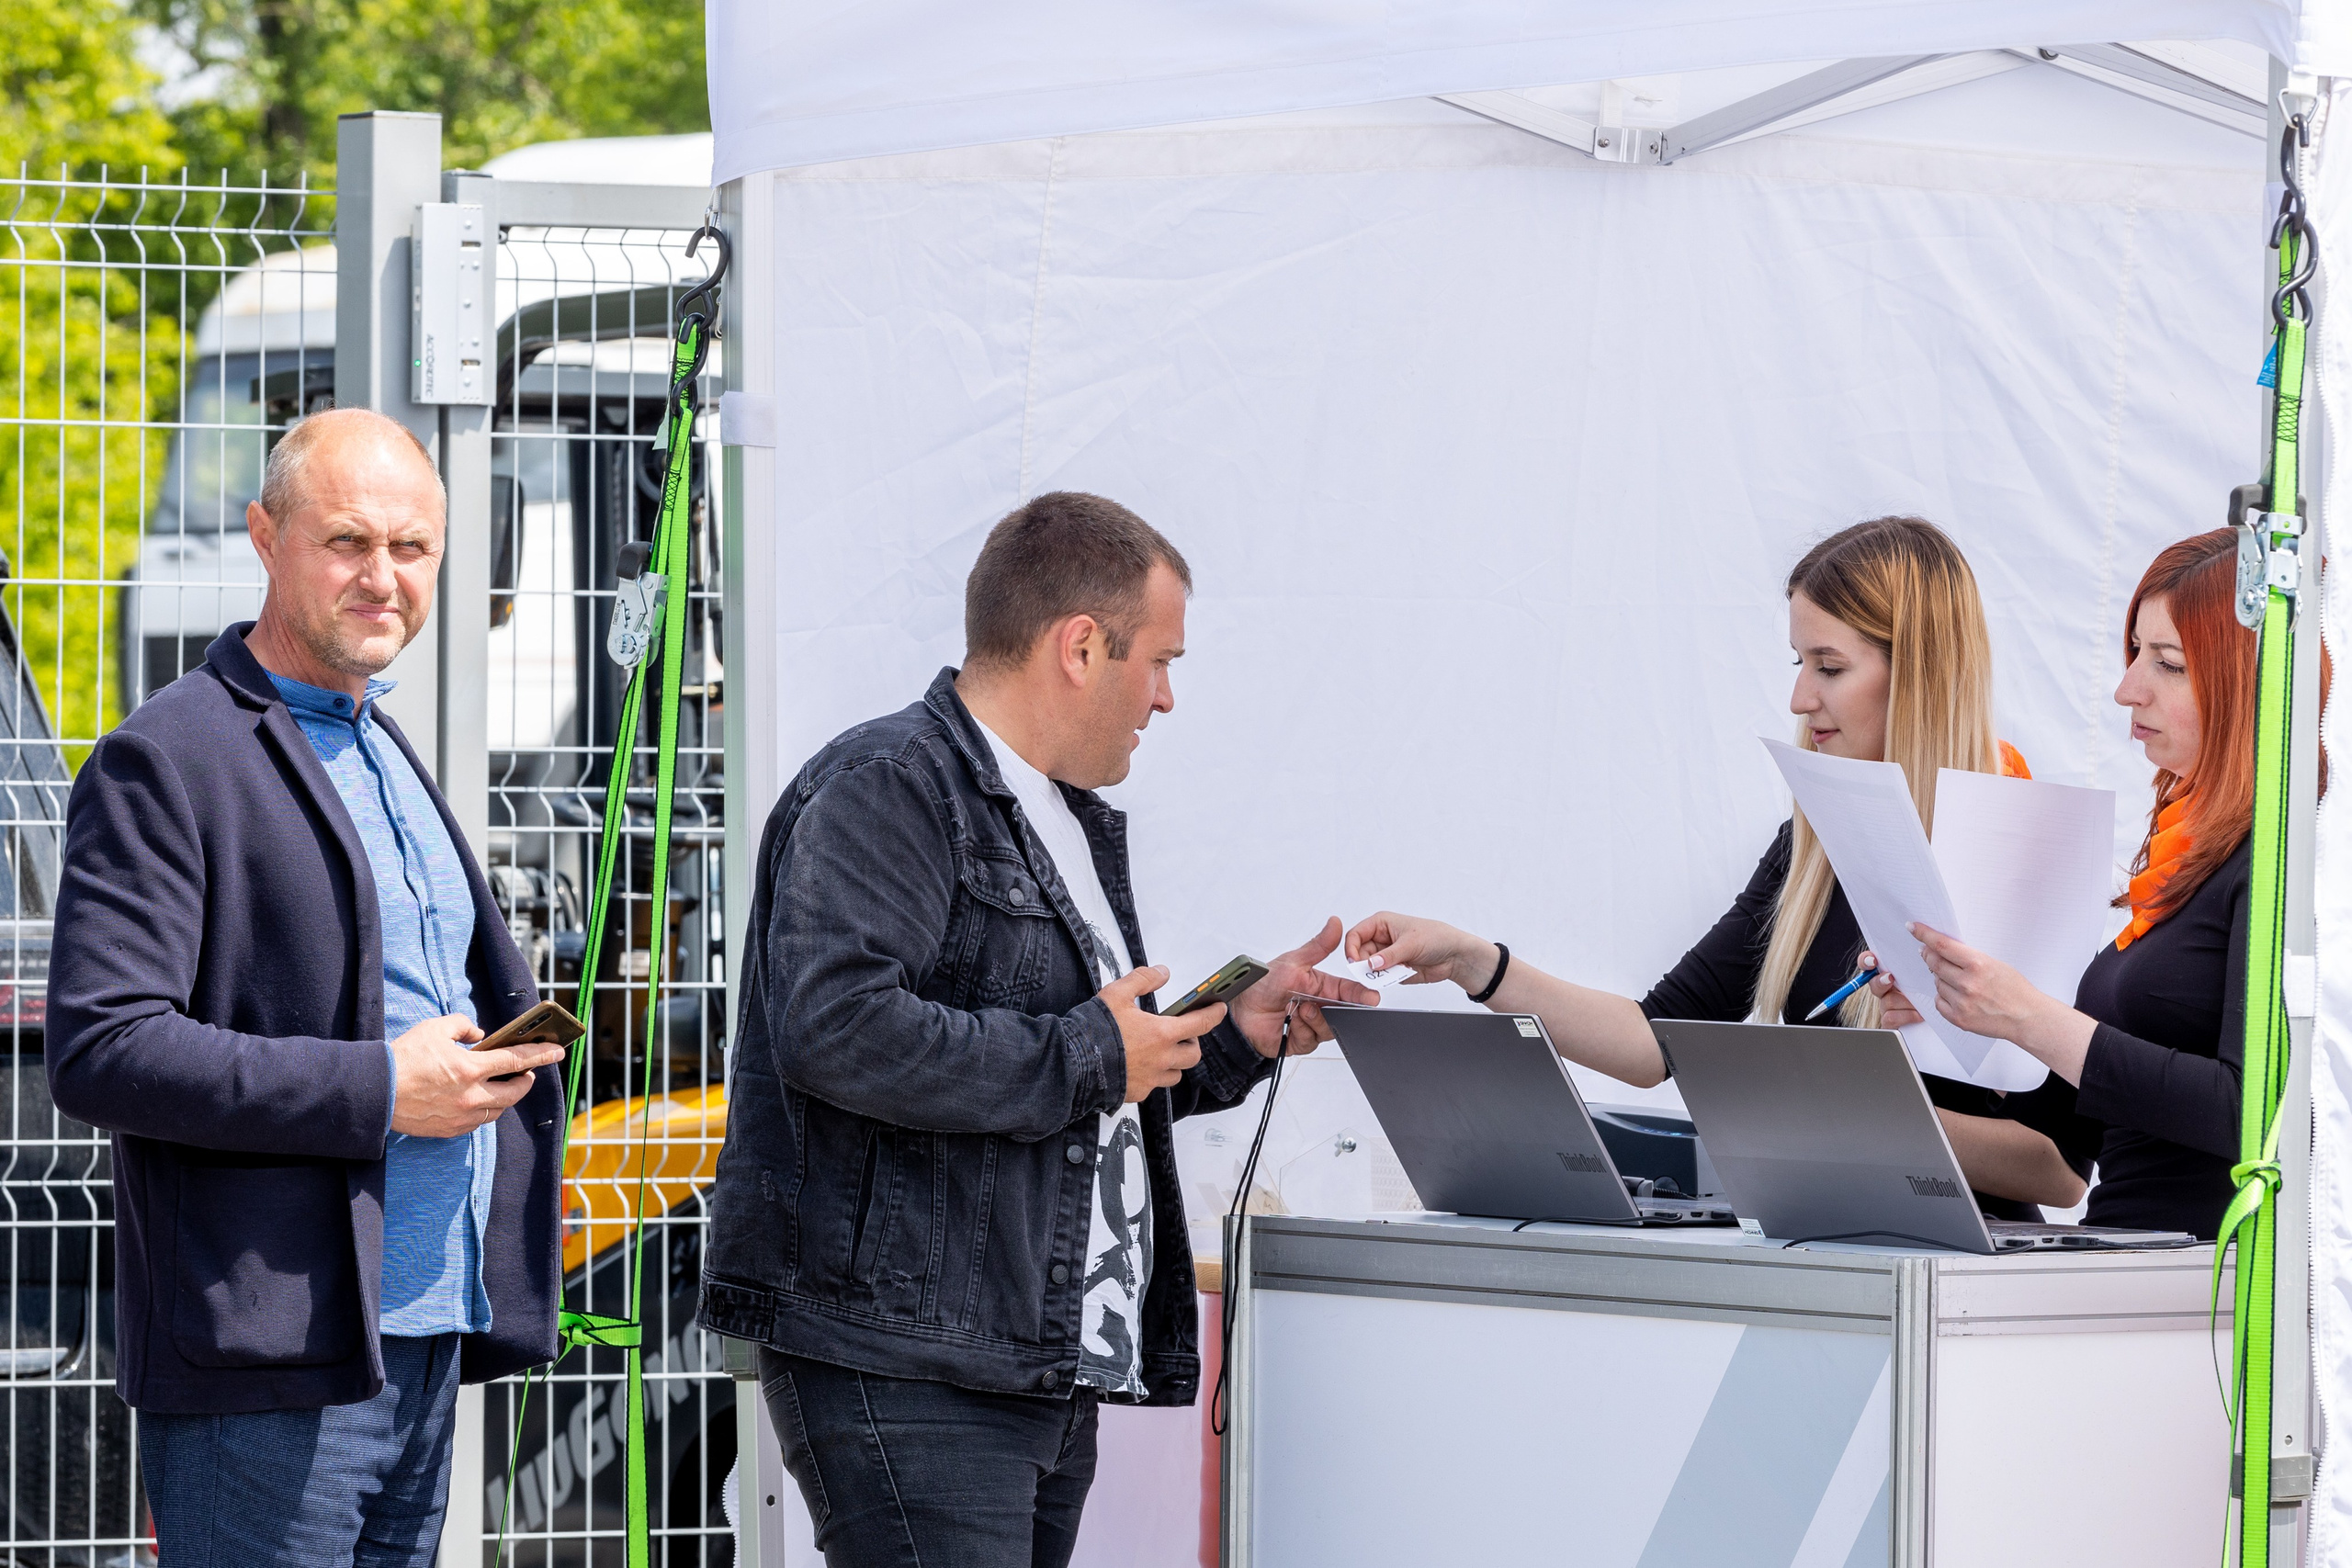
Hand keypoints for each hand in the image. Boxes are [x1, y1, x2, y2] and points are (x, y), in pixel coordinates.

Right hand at [388, 1014, 561, 1138]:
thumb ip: (463, 1026)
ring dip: (505, 1098)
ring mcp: (461, 1116)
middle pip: (514, 1092)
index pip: (517, 1060)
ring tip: (502, 1086)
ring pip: (497, 1110)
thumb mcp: (435, 1029)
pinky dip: (483, 1111)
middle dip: (526, 1081)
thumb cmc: (403, 1057)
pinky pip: (477, 1122)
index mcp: (470, 1069)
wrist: (374, 1091)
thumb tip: (479, 1034)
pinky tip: (478, 1101)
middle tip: (527, 1072)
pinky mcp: (449, 1130)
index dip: (541, 1055)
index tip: (558, 1051)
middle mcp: (471, 1096)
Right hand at [1100, 966, 1216, 1102]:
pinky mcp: (1137, 1093)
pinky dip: (1153, 1077)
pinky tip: (1139, 1067)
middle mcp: (1161, 1058)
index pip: (1200, 1023)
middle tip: (1181, 1034)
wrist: (1072, 1064)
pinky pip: (1154, 1086)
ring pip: (1176, 1074)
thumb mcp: (1117, 993)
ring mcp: (1150, 1079)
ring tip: (1161, 1052)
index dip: (1213, 1015)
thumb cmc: (1094, 1031)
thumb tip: (1162, 973)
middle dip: (1192, 1044)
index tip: (1218, 1009)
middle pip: (1193, 1055)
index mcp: (1161, 1033)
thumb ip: (1143, 979)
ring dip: (1174, 1063)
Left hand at [1232, 917, 1381, 1058]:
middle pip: (1344, 1012)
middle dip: (1339, 1011)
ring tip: (1299, 1010)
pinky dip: (1302, 1030)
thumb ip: (1318, 946)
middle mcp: (1319, 1004)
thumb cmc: (1262, 985)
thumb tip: (1335, 924)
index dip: (1361, 994)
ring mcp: (1311, 1023)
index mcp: (1321, 984)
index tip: (1370, 998)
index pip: (1349, 990)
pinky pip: (1313, 1039)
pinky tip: (1290, 1022)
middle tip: (1327, 1007)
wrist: (1240, 1014)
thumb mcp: (1293, 962)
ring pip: (1329, 1027)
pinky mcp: (1302, 1039)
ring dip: (1315, 1019)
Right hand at [1344, 912, 1495, 995]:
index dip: (1351, 948)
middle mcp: (1381, 938)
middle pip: (1359, 953)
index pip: (1355, 934)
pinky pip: (1381, 978)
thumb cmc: (1437, 937)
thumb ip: (1389, 956)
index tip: (1355, 962)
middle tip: (1371, 973)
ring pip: (1368, 968)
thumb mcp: (1411, 943)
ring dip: (1375, 974)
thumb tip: (1371, 965)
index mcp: (1381, 923)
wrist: (1455, 956)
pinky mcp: (1393, 970)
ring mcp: (1386, 955)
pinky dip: (1385, 980)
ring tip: (1390, 973)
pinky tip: (1399, 975)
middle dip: (1363, 965)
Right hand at [1859, 951, 1926, 1028]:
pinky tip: (1918, 1015)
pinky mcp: (1890, 1022)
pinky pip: (1890, 1017)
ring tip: (1917, 1003)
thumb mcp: (1925, 976)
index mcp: (1891, 974)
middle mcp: (1885, 989)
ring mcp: (1887, 1006)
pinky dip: (1906, 1015)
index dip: (1866, 960)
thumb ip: (1918, 963)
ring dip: (1903, 1001)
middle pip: (1873, 983)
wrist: (1938, 1020)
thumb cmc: (1930, 995)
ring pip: (1886, 1000)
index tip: (1872, 960)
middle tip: (1890, 979)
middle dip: (1880, 981)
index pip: (1869, 963)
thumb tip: (1921, 947)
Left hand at [1905, 925, 2052, 1041]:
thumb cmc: (2014, 989)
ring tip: (1958, 980)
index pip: (1941, 945)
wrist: (2026, 1017)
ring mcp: (1961, 1002)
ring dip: (1940, 978)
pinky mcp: (1958, 1018)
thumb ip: (1967, 957)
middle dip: (1928, 955)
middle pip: (1934, 963)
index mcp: (1977, 964)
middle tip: (1927, 951)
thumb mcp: (1994, 964)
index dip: (1924, 934)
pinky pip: (1939, 1001)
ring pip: (1936, 983)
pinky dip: (1943, 996)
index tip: (1913, 928)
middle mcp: (1967, 983)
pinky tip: (1957, 995)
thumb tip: (1942, 950)